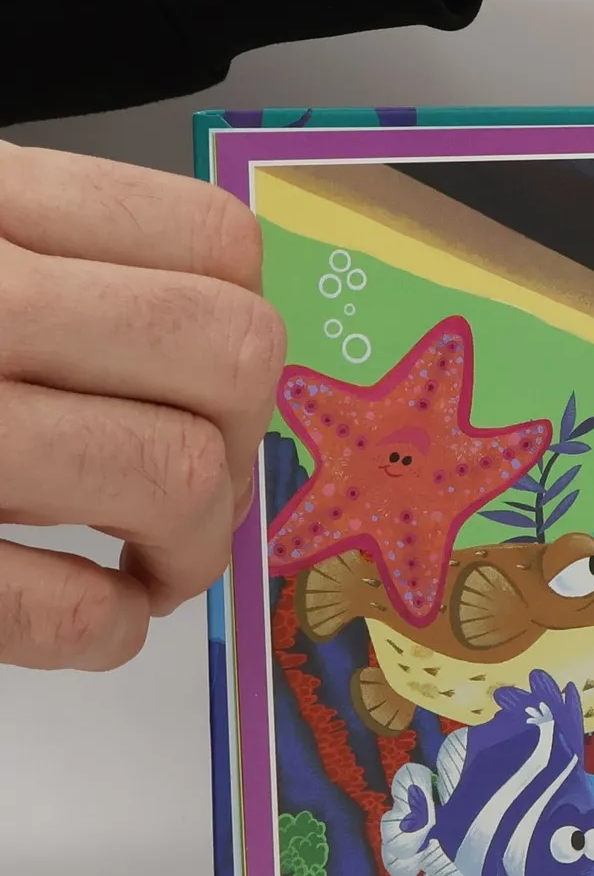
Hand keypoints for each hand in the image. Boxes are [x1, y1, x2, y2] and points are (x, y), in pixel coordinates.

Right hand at [0, 143, 278, 668]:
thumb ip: (63, 276)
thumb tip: (213, 349)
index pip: (214, 243)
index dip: (248, 331)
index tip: (215, 391)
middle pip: (230, 355)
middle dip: (239, 444)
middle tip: (189, 489)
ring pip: (174, 476)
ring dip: (187, 548)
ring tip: (142, 562)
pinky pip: (68, 609)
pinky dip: (102, 633)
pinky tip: (84, 615)